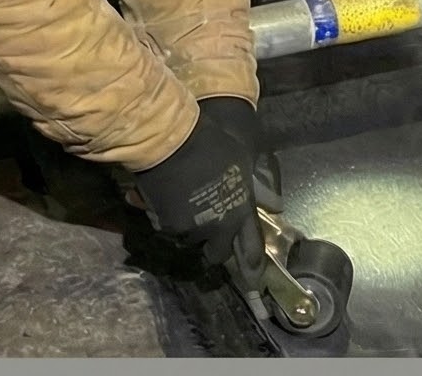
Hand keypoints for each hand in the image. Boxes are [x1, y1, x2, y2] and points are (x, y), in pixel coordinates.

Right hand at [135, 96, 264, 269]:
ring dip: (190, 229)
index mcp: (241, 210)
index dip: (253, 266)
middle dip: (214, 248)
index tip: (255, 278)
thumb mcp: (240, 158)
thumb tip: (254, 183)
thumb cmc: (212, 143)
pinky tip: (167, 200)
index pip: (253, 249)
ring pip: (192, 240)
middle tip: (208, 233)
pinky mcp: (168, 226)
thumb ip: (247, 180)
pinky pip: (170, 228)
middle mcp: (219, 227)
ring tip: (184, 205)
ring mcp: (192, 228)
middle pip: (218, 254)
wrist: (172, 141)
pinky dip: (168, 219)